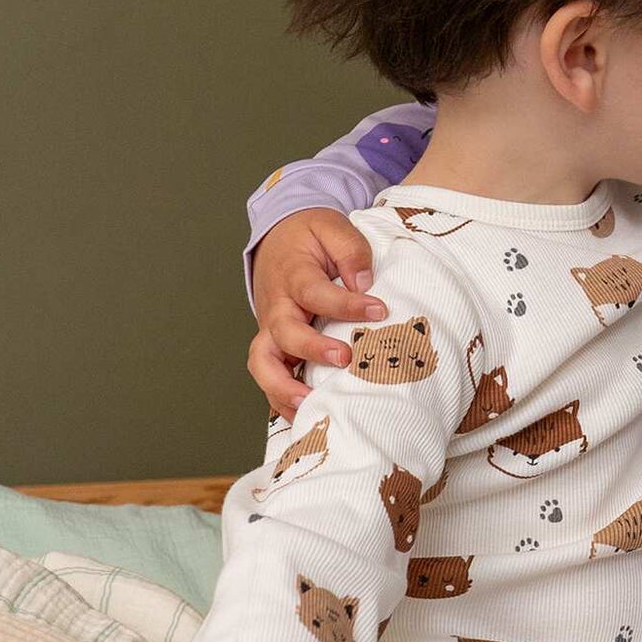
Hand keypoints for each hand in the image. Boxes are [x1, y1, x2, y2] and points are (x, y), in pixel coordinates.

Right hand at [249, 209, 385, 418]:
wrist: (278, 239)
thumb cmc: (309, 236)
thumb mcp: (332, 228)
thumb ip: (350, 251)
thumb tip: (364, 283)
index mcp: (293, 275)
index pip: (314, 292)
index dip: (345, 304)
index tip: (378, 311)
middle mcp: (278, 307)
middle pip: (283, 333)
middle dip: (311, 349)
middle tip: (345, 358)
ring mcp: (272, 329)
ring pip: (263, 363)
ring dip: (283, 387)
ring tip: (311, 405)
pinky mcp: (276, 346)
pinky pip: (271, 375)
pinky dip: (281, 398)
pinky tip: (306, 414)